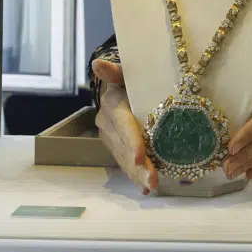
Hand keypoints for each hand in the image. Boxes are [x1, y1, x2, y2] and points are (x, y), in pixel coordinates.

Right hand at [91, 60, 158, 194]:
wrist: (118, 85)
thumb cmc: (129, 77)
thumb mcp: (126, 71)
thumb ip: (116, 70)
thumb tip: (98, 63)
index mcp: (113, 105)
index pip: (124, 126)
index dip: (131, 142)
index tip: (140, 157)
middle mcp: (107, 124)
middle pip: (125, 148)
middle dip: (139, 167)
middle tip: (153, 182)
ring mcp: (110, 137)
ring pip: (124, 159)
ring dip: (137, 175)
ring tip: (152, 187)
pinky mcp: (114, 145)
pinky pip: (124, 162)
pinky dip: (134, 175)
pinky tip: (143, 188)